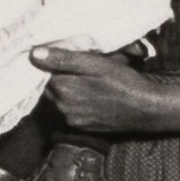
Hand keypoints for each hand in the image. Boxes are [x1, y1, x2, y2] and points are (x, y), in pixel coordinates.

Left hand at [29, 45, 179, 136]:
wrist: (146, 110)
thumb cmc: (123, 82)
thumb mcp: (96, 64)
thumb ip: (63, 59)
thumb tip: (33, 53)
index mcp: (63, 88)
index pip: (42, 73)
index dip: (52, 64)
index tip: (66, 58)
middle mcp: (62, 107)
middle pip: (50, 88)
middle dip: (59, 78)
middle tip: (79, 68)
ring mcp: (71, 120)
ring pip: (59, 101)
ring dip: (67, 91)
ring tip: (87, 82)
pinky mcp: (81, 127)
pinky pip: (70, 112)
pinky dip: (75, 103)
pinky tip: (91, 96)